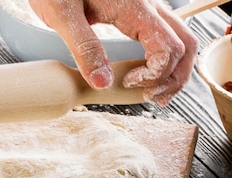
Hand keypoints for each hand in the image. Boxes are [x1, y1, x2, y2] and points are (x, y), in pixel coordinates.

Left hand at [29, 0, 198, 104]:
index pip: (167, 48)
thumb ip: (84, 47)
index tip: (126, 83)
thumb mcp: (63, 16)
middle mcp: (147, 6)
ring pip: (179, 40)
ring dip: (174, 69)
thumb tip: (102, 83)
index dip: (153, 74)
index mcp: (134, 8)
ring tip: (155, 92)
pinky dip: (163, 58)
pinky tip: (146, 73)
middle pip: (184, 45)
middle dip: (174, 77)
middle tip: (152, 98)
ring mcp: (145, 9)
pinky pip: (163, 36)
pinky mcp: (137, 12)